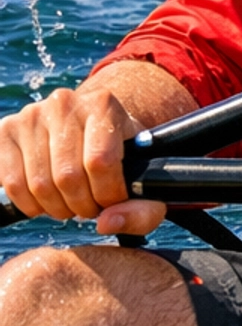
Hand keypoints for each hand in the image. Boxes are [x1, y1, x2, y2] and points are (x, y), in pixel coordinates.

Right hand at [0, 84, 166, 237]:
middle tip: (89, 206)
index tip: (112, 200)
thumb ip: (143, 209)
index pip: (101, 163)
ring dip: (56, 208)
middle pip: (68, 177)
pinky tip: (46, 198)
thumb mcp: (143, 178)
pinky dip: (29, 204)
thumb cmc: (120, 155)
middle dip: (82, 206)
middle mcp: (64, 102)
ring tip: (70, 201)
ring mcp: (31, 114)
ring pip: (39, 184)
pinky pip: (11, 183)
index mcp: (103, 104)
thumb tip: (107, 223)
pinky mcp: (6, 131)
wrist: (88, 129)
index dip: (108, 195)